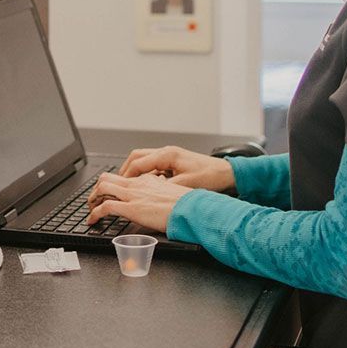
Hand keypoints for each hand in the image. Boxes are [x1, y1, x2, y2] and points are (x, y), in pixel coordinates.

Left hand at [87, 171, 186, 233]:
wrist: (191, 209)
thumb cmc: (186, 204)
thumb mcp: (172, 192)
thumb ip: (162, 190)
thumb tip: (159, 191)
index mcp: (148, 180)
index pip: (124, 178)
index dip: (113, 187)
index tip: (110, 195)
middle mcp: (137, 184)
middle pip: (107, 178)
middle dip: (96, 189)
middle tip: (94, 201)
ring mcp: (132, 195)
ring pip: (102, 187)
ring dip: (92, 199)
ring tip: (90, 210)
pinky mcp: (131, 208)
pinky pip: (105, 207)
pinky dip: (94, 213)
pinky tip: (92, 220)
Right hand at [118, 145, 235, 192]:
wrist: (227, 173)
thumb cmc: (211, 176)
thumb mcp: (187, 185)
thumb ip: (166, 188)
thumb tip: (150, 194)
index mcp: (168, 155)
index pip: (138, 163)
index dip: (126, 176)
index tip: (119, 186)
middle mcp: (167, 152)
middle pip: (137, 157)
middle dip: (126, 170)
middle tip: (120, 183)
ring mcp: (171, 156)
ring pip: (145, 160)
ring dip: (136, 171)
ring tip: (130, 185)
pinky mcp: (175, 162)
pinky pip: (154, 165)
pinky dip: (146, 173)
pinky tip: (147, 185)